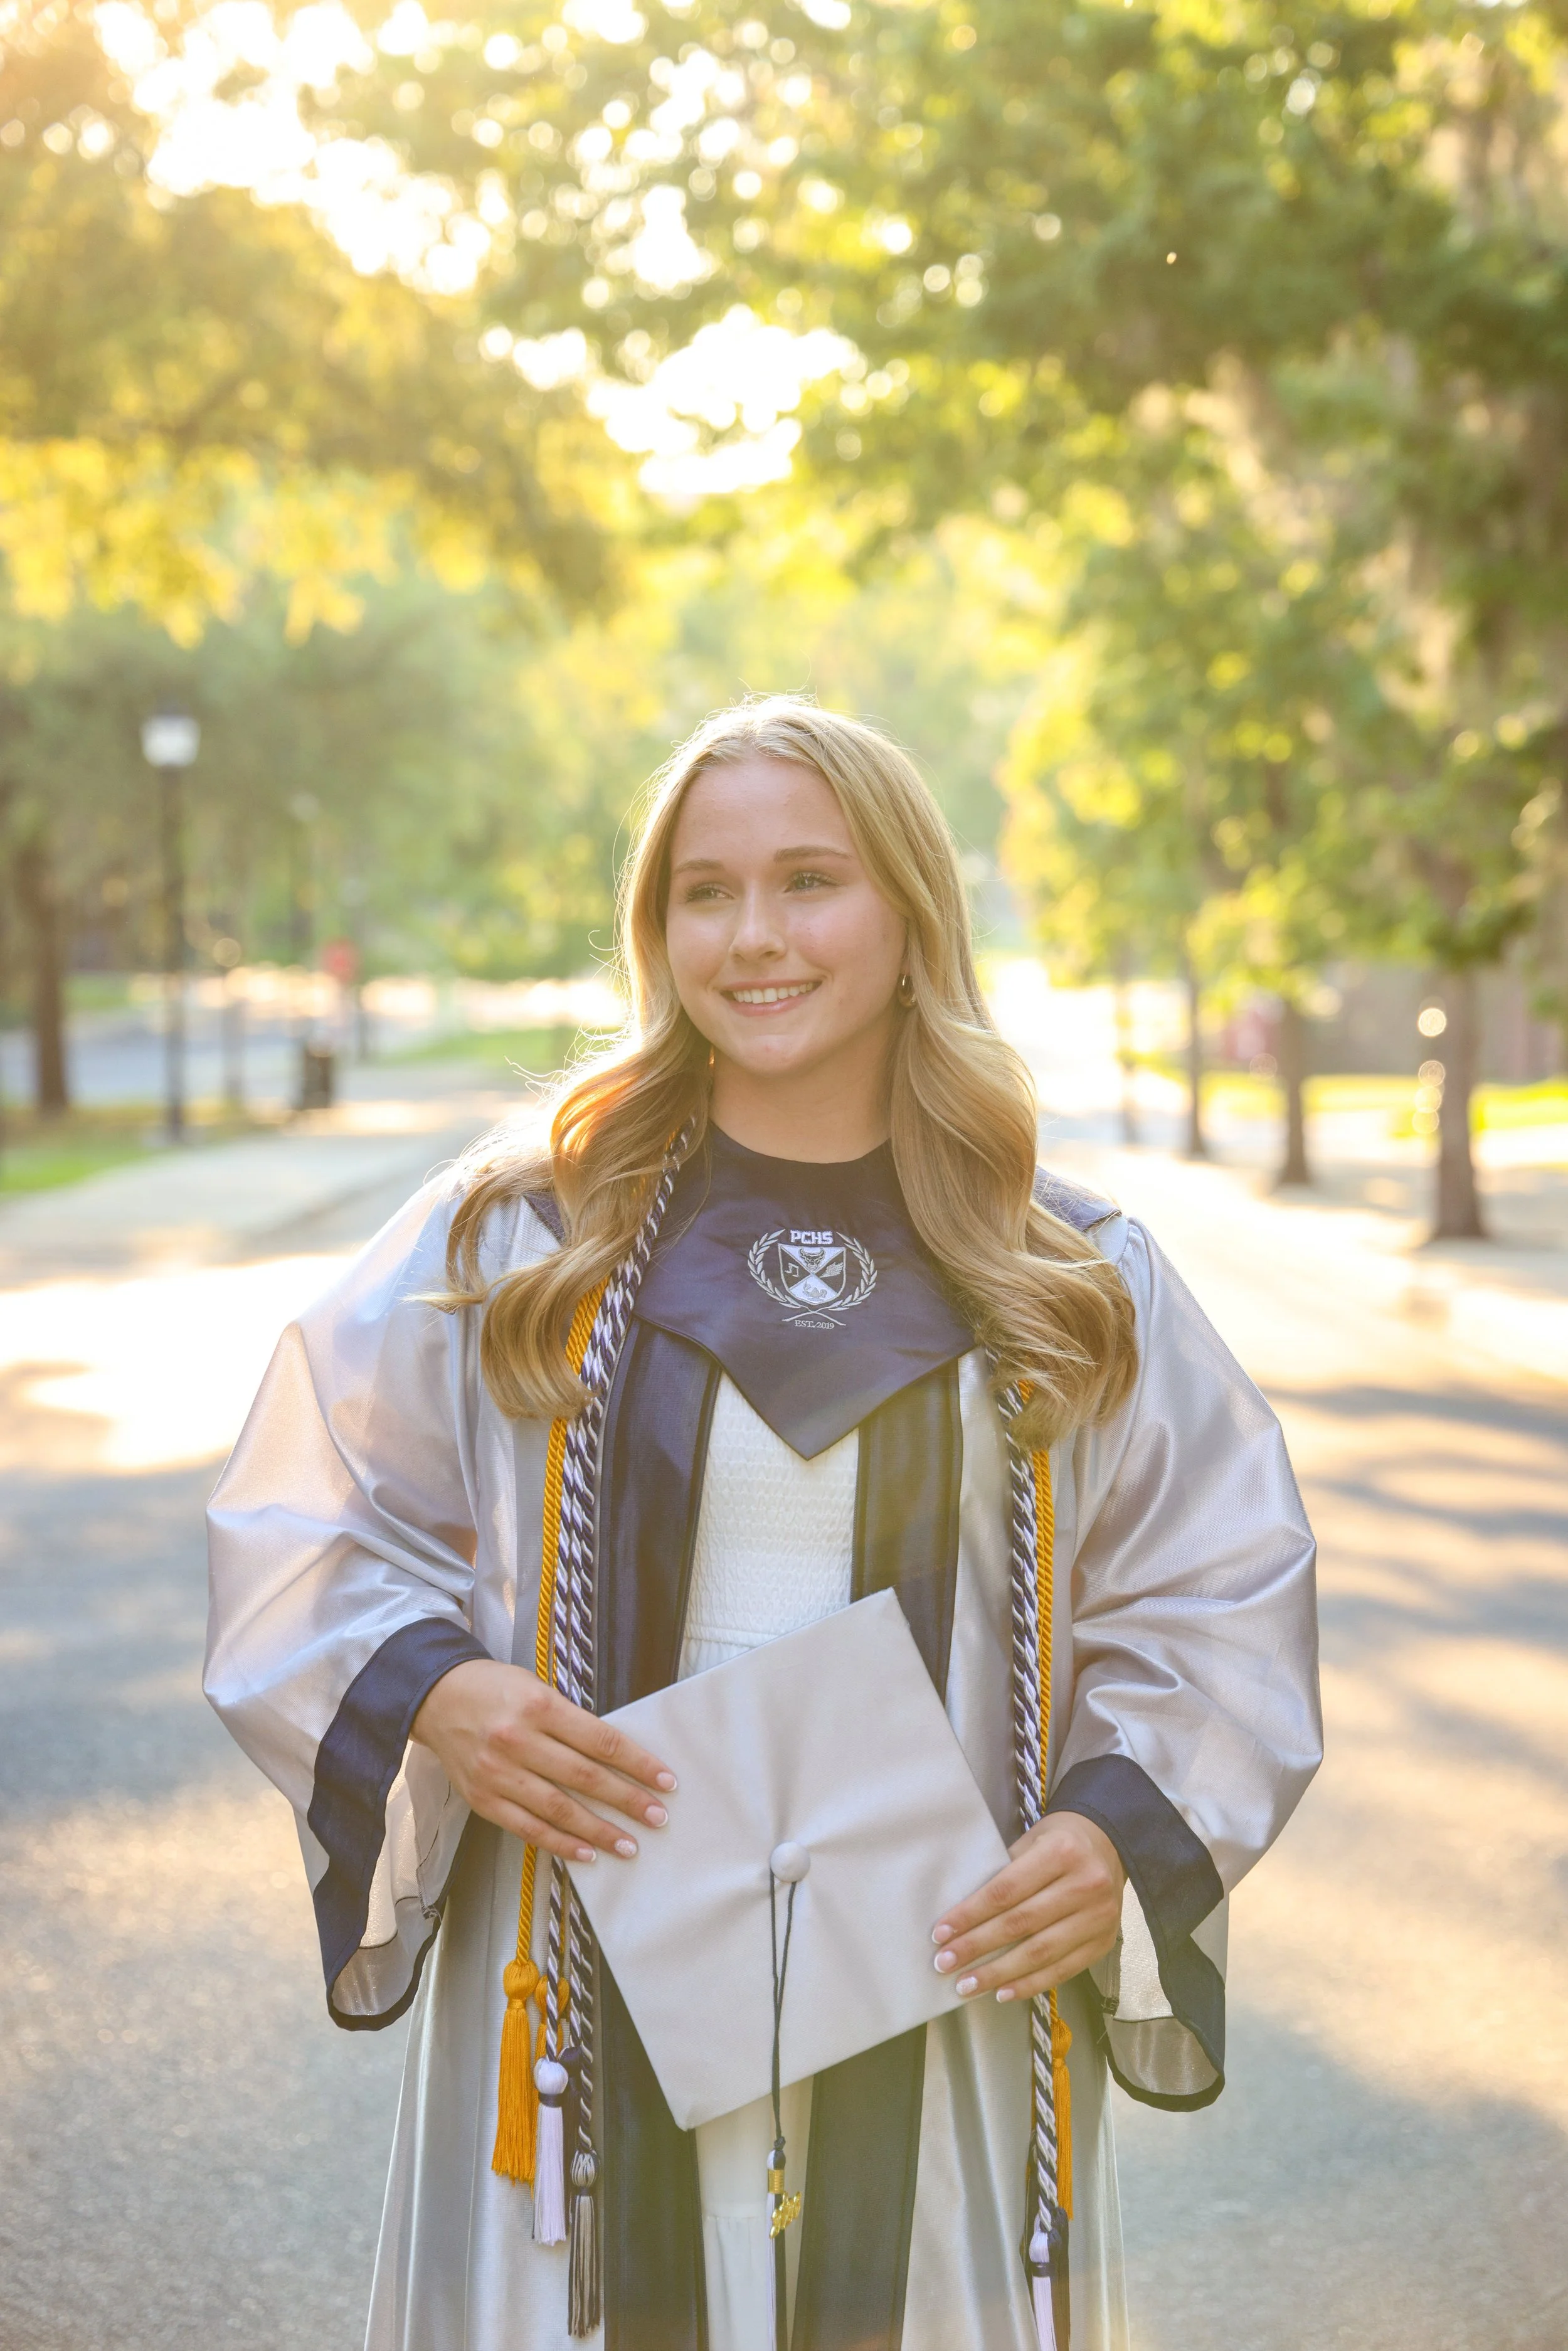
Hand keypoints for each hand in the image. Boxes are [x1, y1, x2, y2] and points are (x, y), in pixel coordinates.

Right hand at [411, 1659, 675, 1863]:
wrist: (433, 1697)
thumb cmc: (494, 1688)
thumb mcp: (536, 1688)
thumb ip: (570, 1722)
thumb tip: (614, 1759)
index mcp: (538, 1705)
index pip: (600, 1740)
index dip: (637, 1763)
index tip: (665, 1780)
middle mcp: (517, 1741)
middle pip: (584, 1777)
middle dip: (627, 1800)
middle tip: (657, 1817)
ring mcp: (497, 1773)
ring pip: (558, 1809)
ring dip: (598, 1831)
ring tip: (629, 1844)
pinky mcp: (482, 1799)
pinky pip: (527, 1828)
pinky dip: (559, 1843)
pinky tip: (586, 1853)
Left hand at [931, 1810, 1124, 2001]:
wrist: (1110, 1845)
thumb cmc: (1059, 1842)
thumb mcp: (1031, 1841)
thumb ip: (1003, 1873)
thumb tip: (962, 1916)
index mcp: (1061, 1853)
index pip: (1006, 1891)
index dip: (970, 1915)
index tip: (940, 1934)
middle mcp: (1085, 1885)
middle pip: (1020, 1924)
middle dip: (977, 1947)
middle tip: (944, 1964)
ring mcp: (1098, 1918)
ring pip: (1040, 1953)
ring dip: (998, 1973)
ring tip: (966, 1985)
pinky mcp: (1104, 1943)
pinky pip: (1063, 1970)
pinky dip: (1030, 1984)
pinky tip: (1002, 1992)